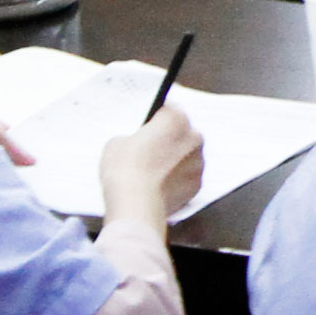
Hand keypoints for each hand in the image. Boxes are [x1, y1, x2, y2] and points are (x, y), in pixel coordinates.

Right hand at [99, 99, 203, 230]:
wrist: (135, 204)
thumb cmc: (125, 170)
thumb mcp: (117, 142)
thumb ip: (133, 137)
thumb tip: (137, 145)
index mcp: (175, 119)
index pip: (168, 110)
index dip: (156, 118)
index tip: (149, 124)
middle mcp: (193, 137)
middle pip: (181, 133)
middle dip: (168, 139)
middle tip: (148, 150)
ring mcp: (198, 163)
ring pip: (186, 156)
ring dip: (174, 160)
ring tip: (152, 171)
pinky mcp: (197, 185)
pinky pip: (187, 177)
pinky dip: (177, 180)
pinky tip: (159, 185)